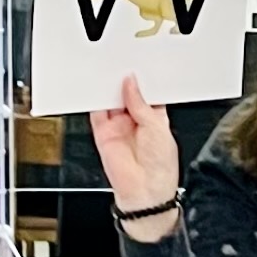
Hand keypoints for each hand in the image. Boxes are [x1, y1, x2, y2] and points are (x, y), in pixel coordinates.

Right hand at [89, 74, 180, 239]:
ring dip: (109, 88)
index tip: (138, 64)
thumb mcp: (157, 127)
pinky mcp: (103, 134)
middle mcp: (136, 121)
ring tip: (110, 72)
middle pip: (126, 94)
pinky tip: (98, 88)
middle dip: (124, 80)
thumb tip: (131, 83)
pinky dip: (95, 100)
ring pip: (110, 101)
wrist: (145, 192)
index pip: (146, 93)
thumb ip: (140, 103)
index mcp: (154, 118)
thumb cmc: (161, 167)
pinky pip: (96, 113)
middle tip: (123, 64)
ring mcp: (119, 127)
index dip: (142, 79)